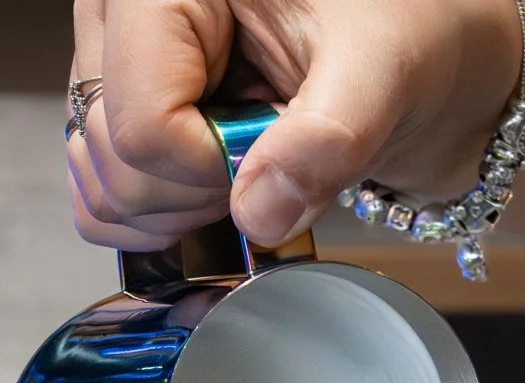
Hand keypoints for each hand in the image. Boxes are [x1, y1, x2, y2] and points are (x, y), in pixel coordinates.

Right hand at [68, 0, 523, 249]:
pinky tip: (224, 184)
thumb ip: (326, 140)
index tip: (274, 155)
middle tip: (272, 157)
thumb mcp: (383, 71)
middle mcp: (122, 16)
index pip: (140, 122)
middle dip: (197, 193)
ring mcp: (115, 67)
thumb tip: (260, 213)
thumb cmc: (405, 25)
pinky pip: (102, 199)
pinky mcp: (123, 112)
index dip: (208, 169)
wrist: (425, 47)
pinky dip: (162, 220)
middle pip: (111, 159)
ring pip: (99, 188)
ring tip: (253, 164)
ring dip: (180, 212)